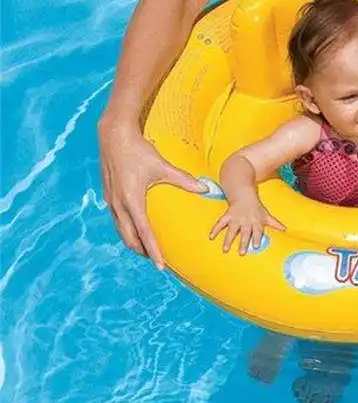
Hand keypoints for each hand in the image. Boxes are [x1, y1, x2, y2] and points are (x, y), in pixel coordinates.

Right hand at [98, 117, 208, 269]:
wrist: (114, 136)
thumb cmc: (139, 151)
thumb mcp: (162, 166)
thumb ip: (183, 180)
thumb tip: (204, 188)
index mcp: (132, 200)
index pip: (144, 233)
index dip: (153, 251)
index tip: (162, 266)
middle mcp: (118, 205)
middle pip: (130, 239)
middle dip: (143, 251)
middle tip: (157, 261)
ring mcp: (111, 201)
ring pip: (121, 231)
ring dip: (133, 242)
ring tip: (147, 250)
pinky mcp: (109, 196)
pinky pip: (117, 220)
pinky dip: (126, 230)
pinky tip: (135, 229)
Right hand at [209, 198, 284, 254]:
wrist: (243, 193)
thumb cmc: (256, 207)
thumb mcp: (266, 214)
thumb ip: (275, 223)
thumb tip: (285, 230)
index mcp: (256, 221)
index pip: (257, 230)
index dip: (257, 237)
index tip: (256, 246)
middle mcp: (246, 220)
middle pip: (245, 232)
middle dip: (244, 242)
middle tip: (242, 252)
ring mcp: (236, 218)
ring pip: (232, 229)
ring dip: (229, 239)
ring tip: (226, 249)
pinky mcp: (227, 215)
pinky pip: (220, 222)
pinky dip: (215, 229)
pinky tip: (211, 237)